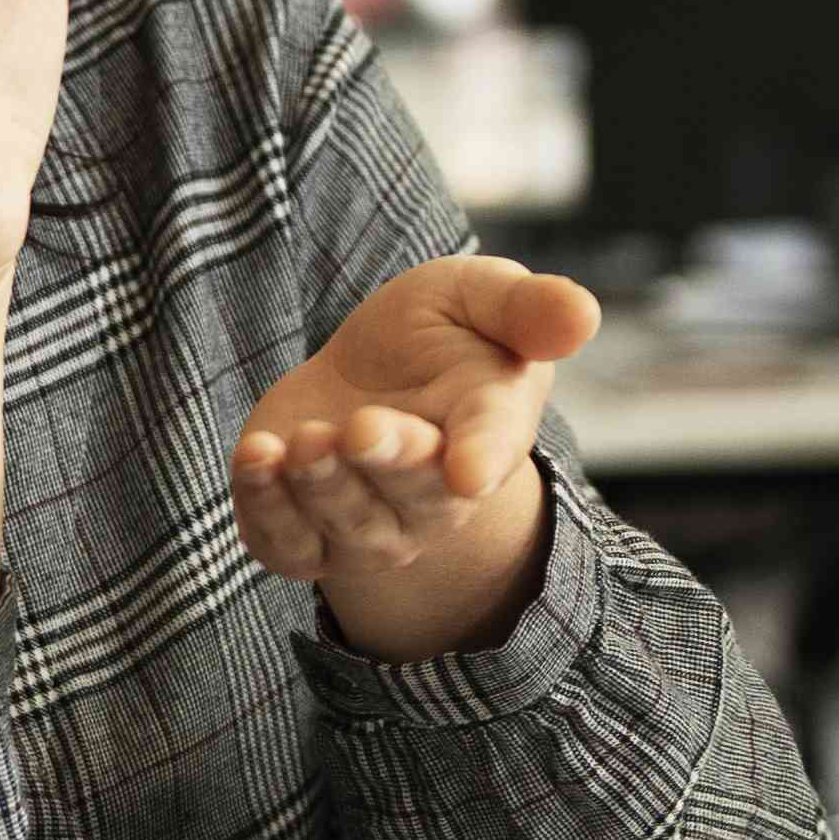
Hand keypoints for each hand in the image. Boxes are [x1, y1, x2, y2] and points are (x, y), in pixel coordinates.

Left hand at [235, 252, 596, 665]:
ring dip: (321, 484)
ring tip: (304, 437)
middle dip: (386, 463)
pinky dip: (263, 505)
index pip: (490, 451)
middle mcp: (436, 498)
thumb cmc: (444, 332)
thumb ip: (527, 307)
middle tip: (361, 427)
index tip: (469, 471)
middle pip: (415, 496)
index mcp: (491, 431)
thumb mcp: (482, 297)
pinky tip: (256, 454)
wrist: (373, 373)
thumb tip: (582, 316)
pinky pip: (283, 543)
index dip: (482, 459)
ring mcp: (371, 528)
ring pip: (348, 524)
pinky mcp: (304, 536)